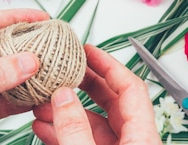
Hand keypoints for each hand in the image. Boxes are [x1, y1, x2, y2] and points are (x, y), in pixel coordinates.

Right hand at [32, 44, 160, 144]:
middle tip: (67, 69)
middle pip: (113, 101)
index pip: (131, 87)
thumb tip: (64, 96)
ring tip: (45, 100)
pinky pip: (85, 141)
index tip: (89, 51)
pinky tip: (44, 126)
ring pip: (95, 123)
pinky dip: (64, 132)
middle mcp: (134, 141)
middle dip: (86, 83)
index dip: (109, 65)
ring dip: (68, 111)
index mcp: (143, 137)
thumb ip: (76, 129)